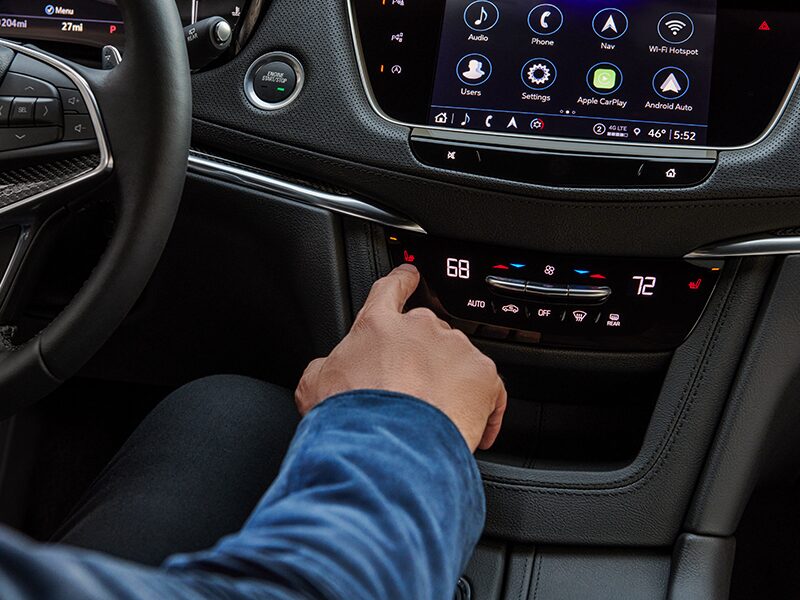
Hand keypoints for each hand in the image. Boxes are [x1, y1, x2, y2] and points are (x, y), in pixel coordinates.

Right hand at [295, 264, 506, 451]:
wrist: (388, 445)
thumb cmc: (352, 416)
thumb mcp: (315, 385)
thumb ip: (325, 367)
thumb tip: (325, 370)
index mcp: (379, 325)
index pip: (391, 289)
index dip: (402, 281)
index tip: (411, 277)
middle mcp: (420, 328)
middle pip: (428, 332)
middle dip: (424, 357)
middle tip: (413, 390)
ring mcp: (455, 349)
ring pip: (459, 360)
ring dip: (450, 383)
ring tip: (436, 418)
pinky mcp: (483, 375)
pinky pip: (490, 391)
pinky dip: (483, 410)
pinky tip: (471, 431)